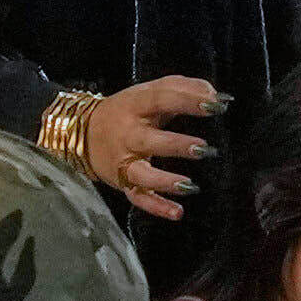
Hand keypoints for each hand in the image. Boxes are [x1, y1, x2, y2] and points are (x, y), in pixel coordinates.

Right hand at [65, 73, 222, 219]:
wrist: (84, 133)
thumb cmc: (128, 110)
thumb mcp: (149, 92)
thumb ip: (183, 88)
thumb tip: (216, 96)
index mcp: (135, 106)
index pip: (161, 99)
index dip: (188, 101)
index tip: (215, 105)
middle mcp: (128, 134)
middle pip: (149, 140)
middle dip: (176, 145)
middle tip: (203, 147)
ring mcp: (124, 161)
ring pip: (142, 174)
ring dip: (164, 181)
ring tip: (190, 185)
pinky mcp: (123, 183)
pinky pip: (138, 197)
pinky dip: (156, 206)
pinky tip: (178, 213)